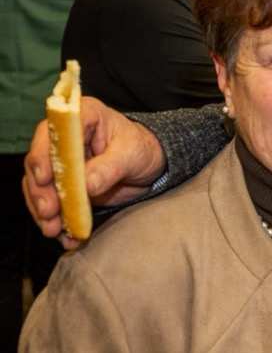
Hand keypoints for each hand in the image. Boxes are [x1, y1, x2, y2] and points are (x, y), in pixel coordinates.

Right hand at [22, 97, 165, 245]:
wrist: (151, 165)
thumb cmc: (142, 148)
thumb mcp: (132, 154)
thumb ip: (109, 168)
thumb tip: (86, 186)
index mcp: (82, 116)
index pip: (53, 132)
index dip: (43, 155)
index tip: (44, 178)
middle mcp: (63, 137)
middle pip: (39, 162)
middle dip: (41, 190)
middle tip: (49, 212)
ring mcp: (60, 163)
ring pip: (40, 186)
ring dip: (44, 210)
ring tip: (53, 229)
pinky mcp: (63, 185)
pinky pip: (52, 202)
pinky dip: (56, 220)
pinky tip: (64, 236)